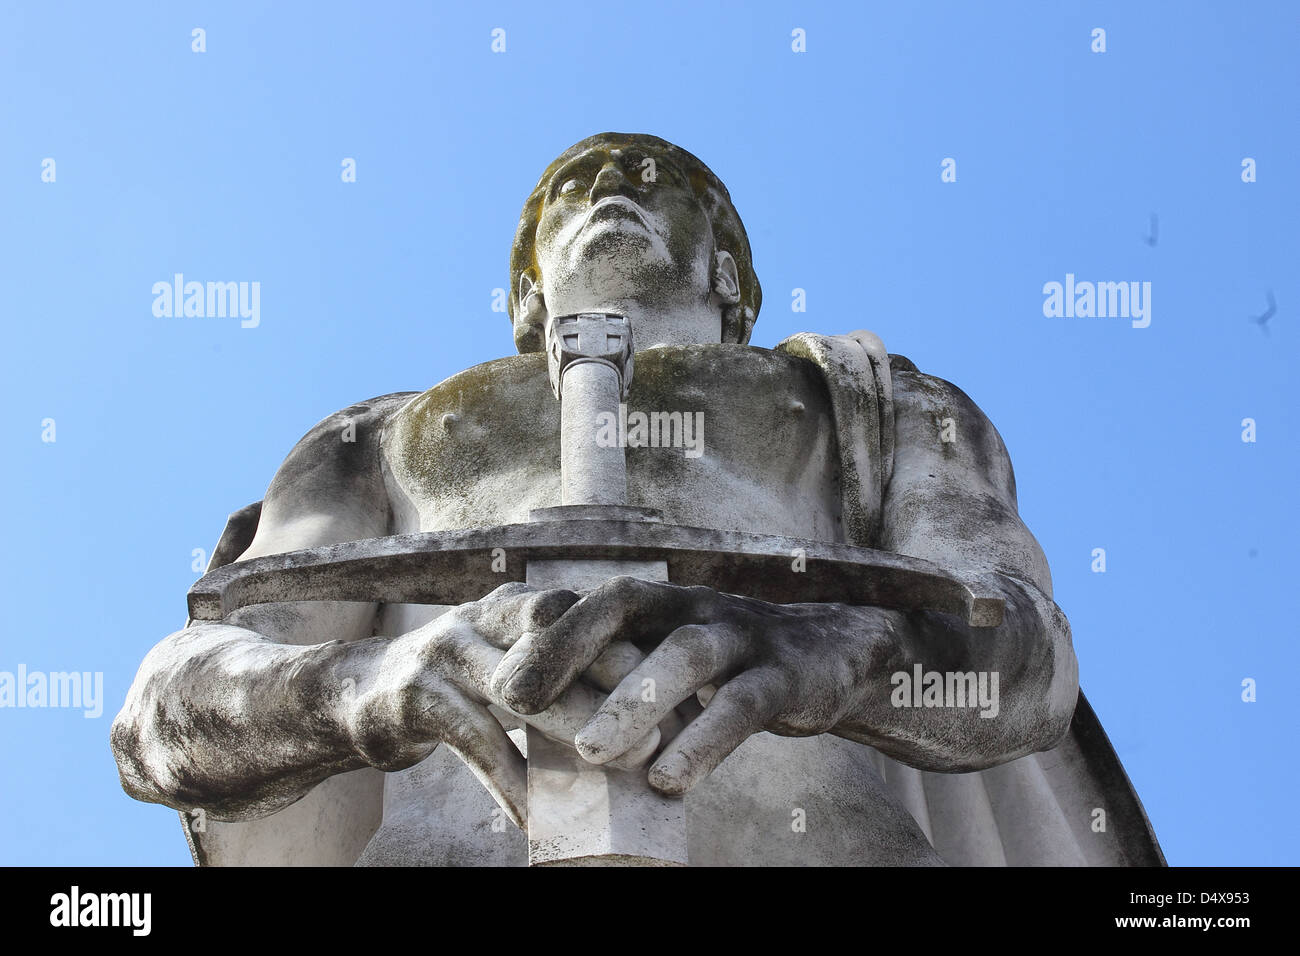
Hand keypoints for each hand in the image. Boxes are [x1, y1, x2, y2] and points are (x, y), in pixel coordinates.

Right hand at [344, 582, 659, 828]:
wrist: (364, 696)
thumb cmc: (462, 685)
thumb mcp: (510, 666)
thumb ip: (564, 677)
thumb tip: (649, 719)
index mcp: (516, 603)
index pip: (583, 614)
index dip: (630, 649)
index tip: (677, 689)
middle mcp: (483, 615)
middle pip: (558, 642)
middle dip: (611, 687)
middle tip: (655, 735)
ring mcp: (446, 651)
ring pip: (522, 689)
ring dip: (572, 732)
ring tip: (613, 773)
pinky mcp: (417, 696)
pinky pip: (477, 742)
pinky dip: (510, 783)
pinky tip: (537, 817)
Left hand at [491, 577, 895, 795]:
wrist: (829, 657)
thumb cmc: (725, 665)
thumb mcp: (667, 656)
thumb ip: (613, 671)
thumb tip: (527, 711)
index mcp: (659, 601)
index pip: (591, 599)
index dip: (544, 629)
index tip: (495, 675)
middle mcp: (693, 605)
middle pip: (626, 607)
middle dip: (568, 648)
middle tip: (515, 698)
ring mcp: (741, 635)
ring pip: (685, 655)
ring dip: (633, 701)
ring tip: (589, 751)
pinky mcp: (782, 676)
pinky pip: (741, 707)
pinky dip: (703, 743)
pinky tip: (668, 782)